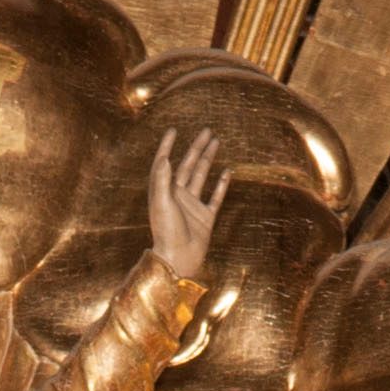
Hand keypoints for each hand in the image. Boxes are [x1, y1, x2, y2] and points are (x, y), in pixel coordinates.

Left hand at [145, 129, 230, 286]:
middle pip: (187, 166)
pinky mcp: (205, 218)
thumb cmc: (167, 233)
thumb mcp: (162, 204)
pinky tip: (227, 172)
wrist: (178, 260)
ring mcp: (192, 207)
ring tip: (216, 142)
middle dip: (196, 147)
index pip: (165, 164)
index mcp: (164, 192)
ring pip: (201, 177)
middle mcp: (178, 197)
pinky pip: (215, 197)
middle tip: (206, 130)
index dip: (167, 146)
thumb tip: (165, 157)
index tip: (173, 130)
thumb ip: (162, 180)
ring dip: (207, 160)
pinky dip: (221, 185)